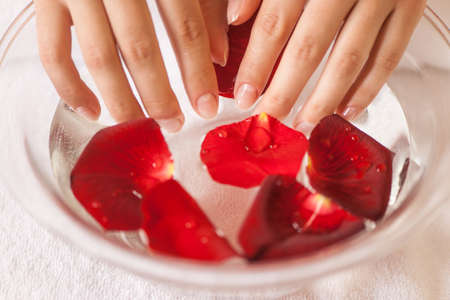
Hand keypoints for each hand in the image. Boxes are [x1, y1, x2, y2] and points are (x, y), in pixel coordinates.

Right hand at [35, 0, 227, 131]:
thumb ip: (204, 6)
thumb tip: (219, 57)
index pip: (185, 28)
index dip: (198, 73)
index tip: (206, 108)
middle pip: (140, 49)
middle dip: (159, 96)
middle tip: (173, 124)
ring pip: (100, 57)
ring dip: (122, 100)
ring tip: (140, 125)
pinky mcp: (45, 0)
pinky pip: (53, 52)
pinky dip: (71, 88)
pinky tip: (92, 111)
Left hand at [228, 0, 425, 131]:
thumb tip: (235, 16)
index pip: (276, 22)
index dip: (257, 63)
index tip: (245, 94)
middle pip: (310, 47)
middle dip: (285, 90)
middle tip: (270, 118)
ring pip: (350, 58)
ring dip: (324, 99)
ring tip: (303, 123)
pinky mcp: (411, 6)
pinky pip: (389, 55)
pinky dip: (368, 88)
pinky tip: (347, 109)